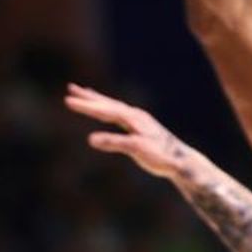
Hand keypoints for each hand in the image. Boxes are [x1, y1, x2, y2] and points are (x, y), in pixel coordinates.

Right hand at [65, 84, 184, 178]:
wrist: (181, 160)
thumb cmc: (161, 157)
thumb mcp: (137, 150)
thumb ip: (115, 143)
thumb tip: (91, 139)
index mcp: (133, 118)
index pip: (106, 109)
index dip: (87, 106)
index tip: (69, 101)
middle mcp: (135, 114)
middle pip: (108, 104)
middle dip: (88, 99)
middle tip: (69, 91)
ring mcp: (137, 118)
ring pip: (112, 105)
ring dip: (96, 99)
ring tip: (79, 91)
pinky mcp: (138, 125)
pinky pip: (117, 112)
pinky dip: (106, 107)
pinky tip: (102, 106)